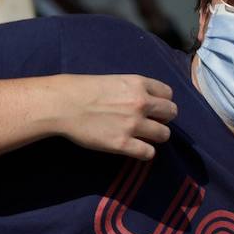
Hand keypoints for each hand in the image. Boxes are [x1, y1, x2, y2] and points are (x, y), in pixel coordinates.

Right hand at [50, 73, 176, 159]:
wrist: (62, 104)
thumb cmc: (82, 90)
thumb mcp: (114, 80)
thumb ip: (133, 89)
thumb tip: (146, 100)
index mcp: (138, 84)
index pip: (168, 94)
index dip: (162, 102)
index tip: (154, 108)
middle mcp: (141, 103)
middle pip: (171, 113)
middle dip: (164, 118)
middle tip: (151, 122)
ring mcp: (133, 124)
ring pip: (164, 134)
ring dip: (156, 136)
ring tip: (144, 136)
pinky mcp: (123, 144)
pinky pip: (149, 153)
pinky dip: (145, 153)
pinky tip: (136, 149)